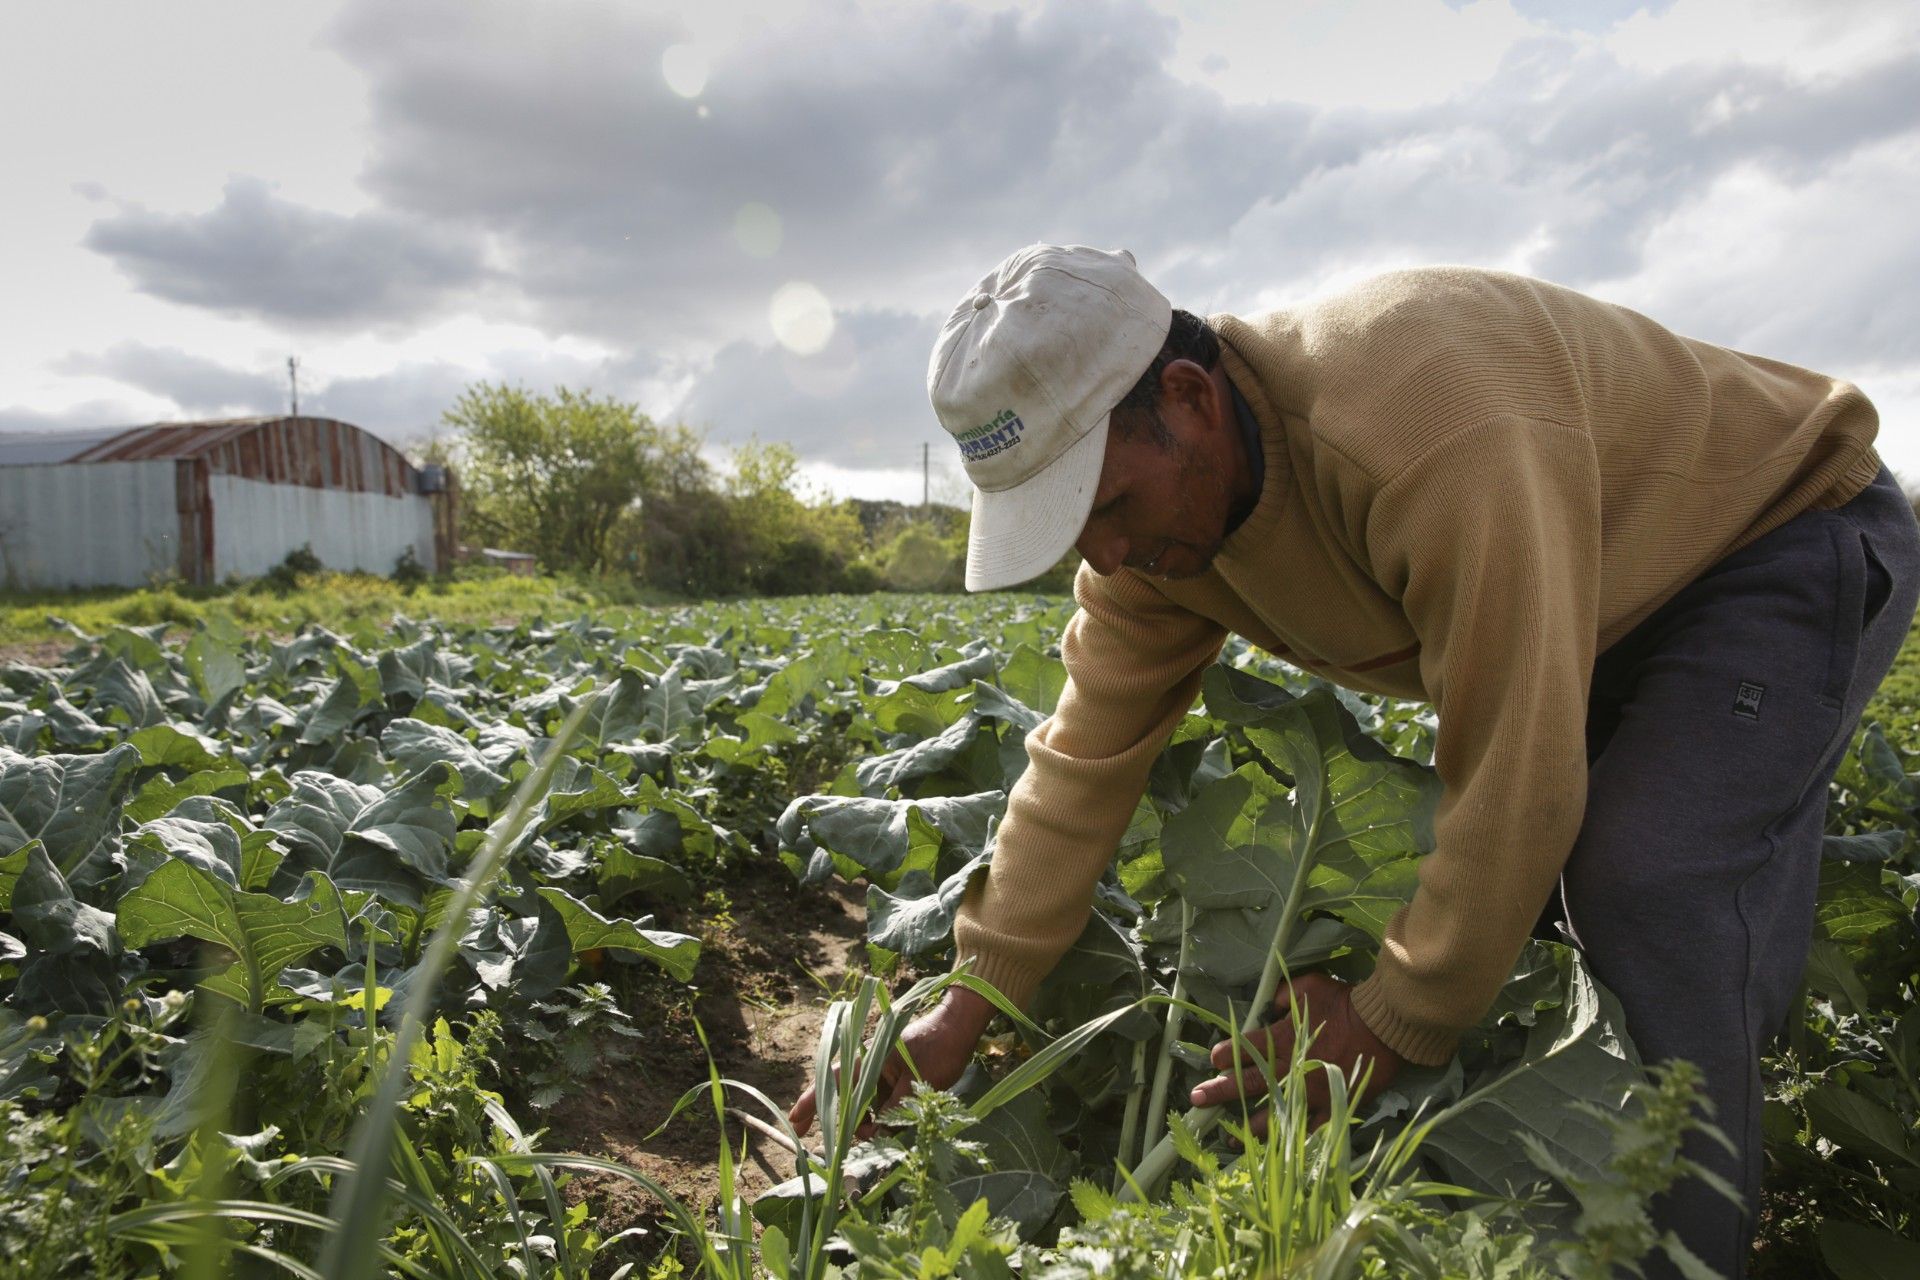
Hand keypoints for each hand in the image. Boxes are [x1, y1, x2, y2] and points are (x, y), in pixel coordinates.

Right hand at [787, 986, 992, 1140]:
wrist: (958, 1027)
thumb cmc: (937, 1049)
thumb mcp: (916, 1085)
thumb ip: (895, 1112)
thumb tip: (879, 1137)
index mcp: (866, 1061)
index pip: (830, 1082)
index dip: (810, 1103)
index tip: (794, 1121)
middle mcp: (868, 1066)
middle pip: (847, 1100)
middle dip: (851, 1125)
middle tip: (863, 1143)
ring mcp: (880, 1073)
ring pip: (865, 1105)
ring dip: (871, 1124)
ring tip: (887, 1135)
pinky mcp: (894, 1079)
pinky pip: (880, 1103)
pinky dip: (884, 1117)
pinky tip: (894, 1127)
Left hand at [1187, 971, 1404, 1137]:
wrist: (1385, 1027)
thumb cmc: (1346, 1003)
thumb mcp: (1310, 986)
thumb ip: (1285, 996)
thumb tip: (1272, 1004)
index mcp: (1284, 1039)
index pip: (1245, 1050)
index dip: (1225, 1055)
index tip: (1212, 1060)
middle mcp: (1291, 1069)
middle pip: (1248, 1084)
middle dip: (1219, 1092)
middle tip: (1197, 1100)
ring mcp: (1310, 1093)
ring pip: (1272, 1115)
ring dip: (1247, 1126)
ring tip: (1226, 1137)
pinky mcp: (1331, 1108)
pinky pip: (1307, 1130)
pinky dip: (1288, 1140)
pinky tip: (1272, 1150)